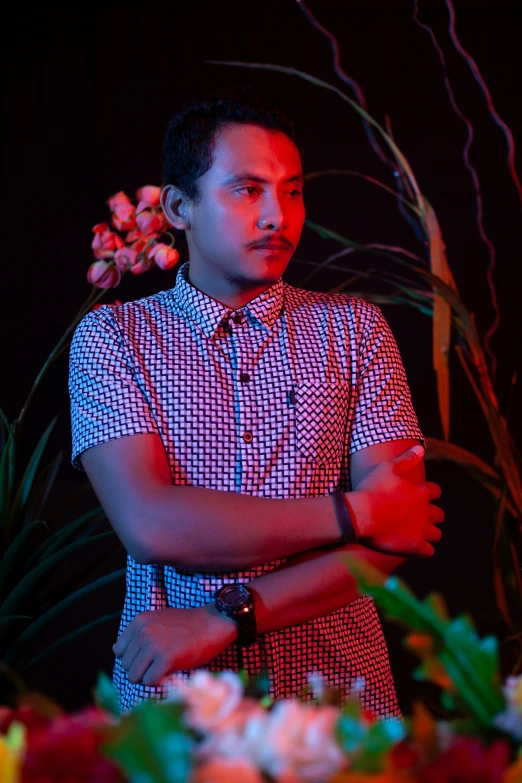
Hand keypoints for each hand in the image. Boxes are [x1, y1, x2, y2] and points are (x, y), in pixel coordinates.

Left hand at [113, 604, 236, 686]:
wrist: (214, 623)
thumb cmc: (187, 625)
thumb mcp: (158, 621)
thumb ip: (140, 634)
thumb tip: (120, 655)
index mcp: (139, 621)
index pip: (119, 651)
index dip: (133, 658)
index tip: (148, 658)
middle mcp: (143, 632)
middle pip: (126, 666)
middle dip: (140, 669)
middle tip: (158, 664)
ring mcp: (154, 645)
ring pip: (134, 677)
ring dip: (148, 677)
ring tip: (163, 669)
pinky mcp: (166, 659)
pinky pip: (149, 682)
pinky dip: (158, 682)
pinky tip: (170, 673)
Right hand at [348, 445, 443, 557]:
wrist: (360, 514)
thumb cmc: (372, 489)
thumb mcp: (388, 468)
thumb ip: (406, 459)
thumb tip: (421, 448)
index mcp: (421, 492)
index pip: (436, 492)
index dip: (429, 493)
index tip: (419, 495)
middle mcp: (425, 511)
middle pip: (439, 514)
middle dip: (431, 515)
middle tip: (417, 516)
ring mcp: (421, 529)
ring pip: (436, 534)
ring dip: (429, 533)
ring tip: (417, 533)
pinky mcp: (414, 545)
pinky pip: (428, 551)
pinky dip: (424, 550)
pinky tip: (415, 547)